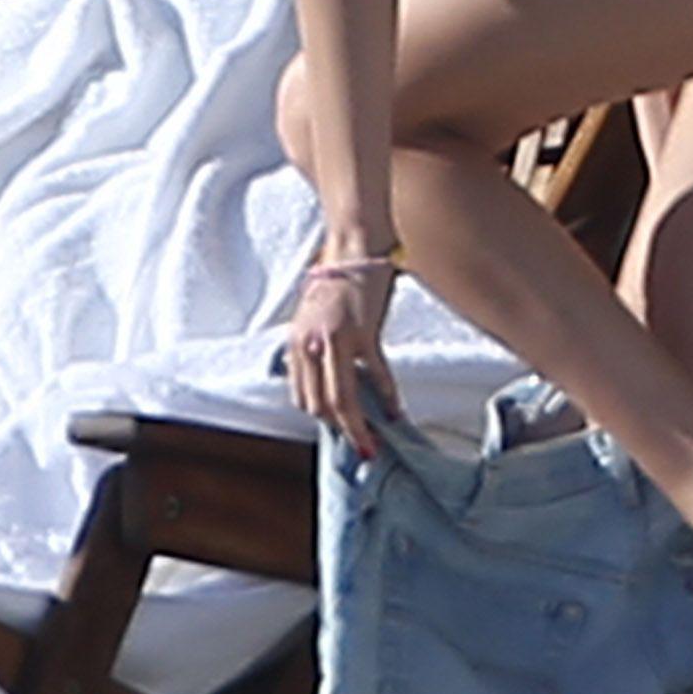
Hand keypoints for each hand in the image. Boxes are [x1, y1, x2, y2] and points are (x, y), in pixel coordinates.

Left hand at [282, 250, 402, 453]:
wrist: (351, 249)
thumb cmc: (335, 283)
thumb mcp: (311, 319)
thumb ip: (313, 349)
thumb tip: (325, 381)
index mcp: (296, 343)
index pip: (302, 397)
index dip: (322, 418)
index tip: (341, 428)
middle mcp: (310, 345)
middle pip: (319, 404)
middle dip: (340, 428)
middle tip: (361, 441)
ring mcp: (336, 341)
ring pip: (342, 399)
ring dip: (358, 427)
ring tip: (373, 444)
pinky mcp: (364, 334)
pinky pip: (376, 376)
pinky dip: (387, 398)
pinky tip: (396, 412)